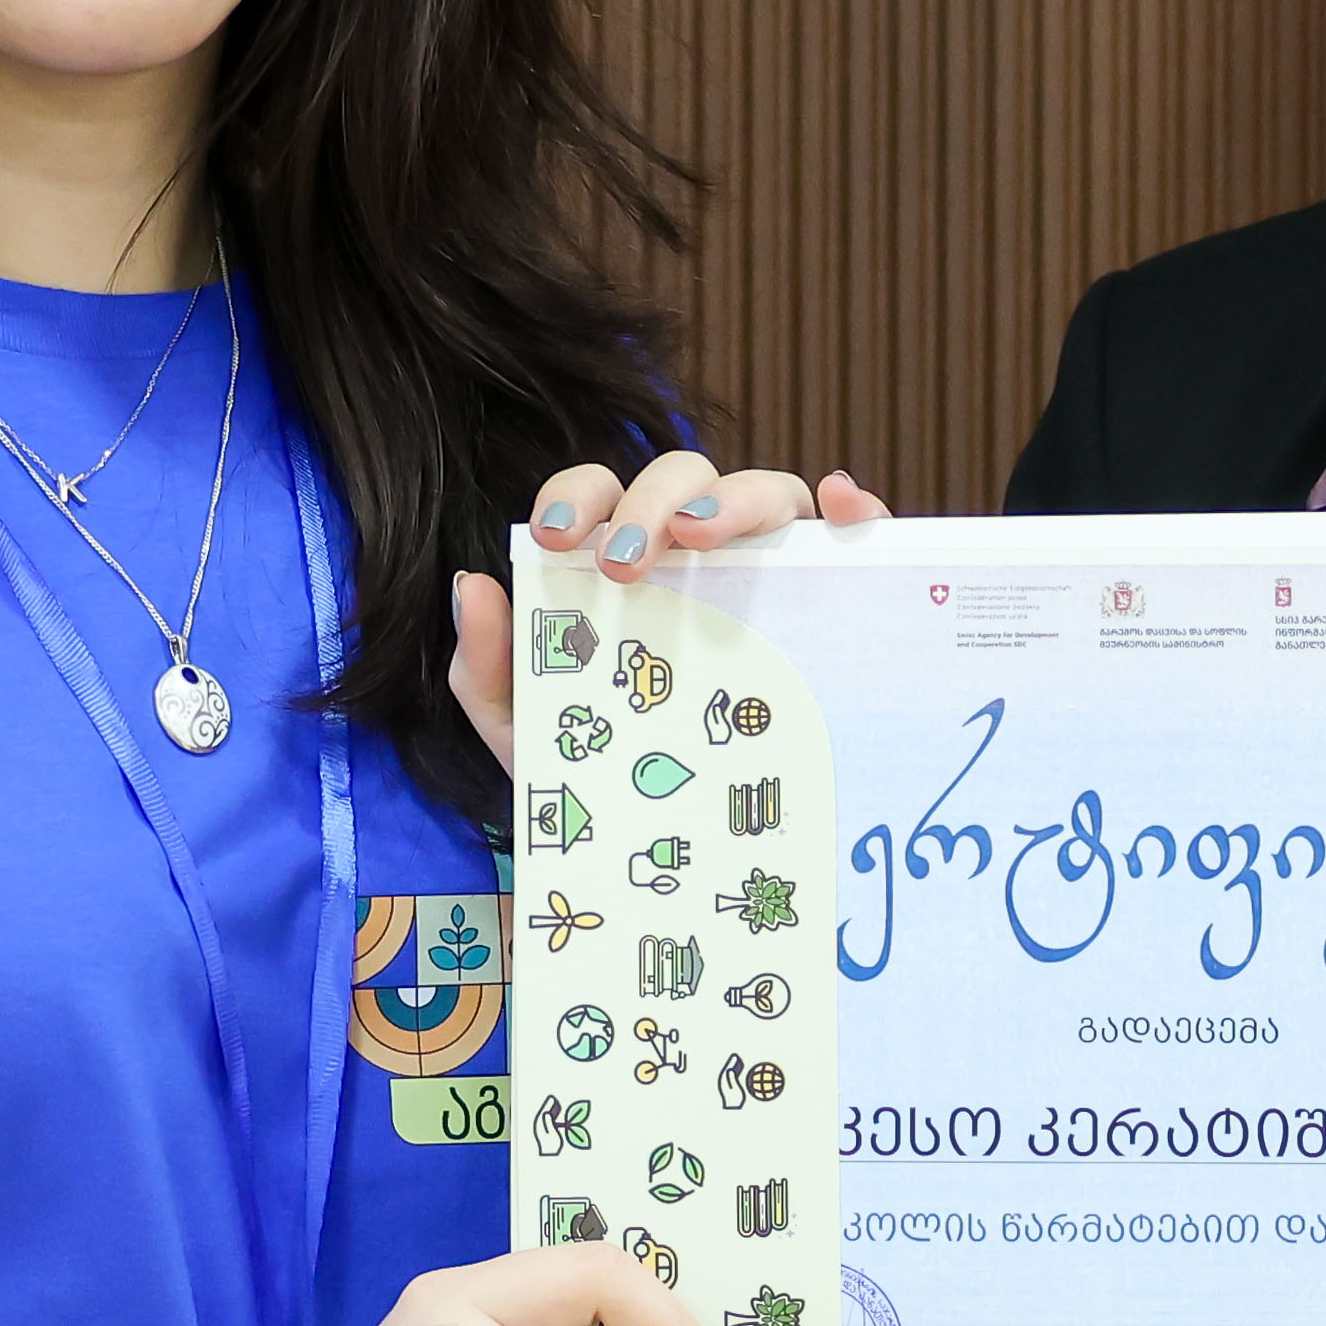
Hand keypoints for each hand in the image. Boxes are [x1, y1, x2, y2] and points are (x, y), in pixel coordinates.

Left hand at [453, 448, 894, 764]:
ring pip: (768, 494)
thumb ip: (487, 664)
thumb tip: (475, 584)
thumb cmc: (596, 767)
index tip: (556, 538)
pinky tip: (840, 507)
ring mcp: (765, 570)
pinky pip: (849, 540)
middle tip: (624, 565)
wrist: (660, 845)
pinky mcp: (827, 600)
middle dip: (651, 504)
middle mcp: (693, 551)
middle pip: (683, 480)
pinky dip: (850, 507)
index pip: (601, 494)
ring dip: (738, 498)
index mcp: (619, 558)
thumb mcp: (526, 726)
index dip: (578, 494)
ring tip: (705, 539)